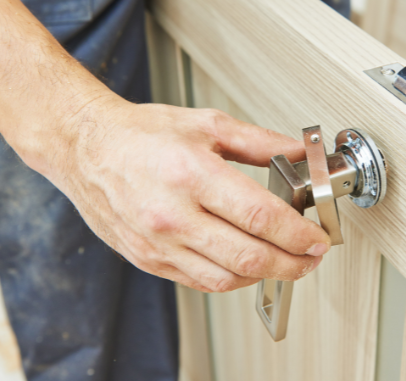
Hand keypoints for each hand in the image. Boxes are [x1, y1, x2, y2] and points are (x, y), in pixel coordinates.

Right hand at [51, 100, 331, 292]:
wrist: (86, 149)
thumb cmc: (142, 134)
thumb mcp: (207, 123)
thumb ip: (259, 141)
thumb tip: (300, 154)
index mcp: (191, 174)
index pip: (260, 216)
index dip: (298, 234)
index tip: (318, 237)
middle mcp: (173, 215)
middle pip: (249, 256)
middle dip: (293, 263)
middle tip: (312, 257)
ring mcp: (158, 243)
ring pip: (226, 278)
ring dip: (266, 276)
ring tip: (286, 262)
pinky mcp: (148, 259)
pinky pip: (200, 282)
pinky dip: (232, 279)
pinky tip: (248, 265)